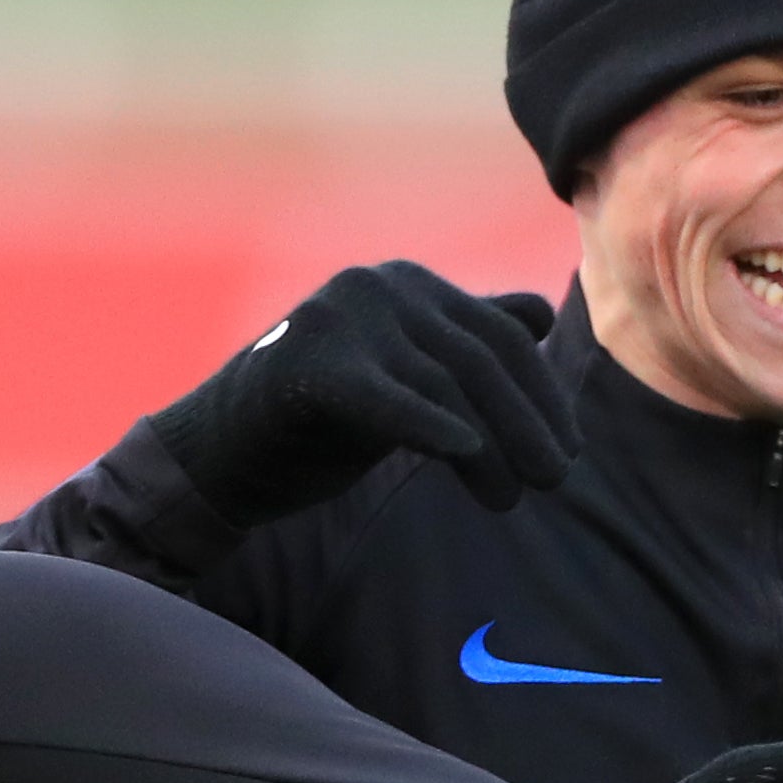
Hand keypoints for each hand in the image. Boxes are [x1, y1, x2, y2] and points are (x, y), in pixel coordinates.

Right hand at [145, 261, 577, 528]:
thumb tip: (538, 317)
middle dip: (527, 422)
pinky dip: (430, 426)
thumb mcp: (402, 377)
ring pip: (445, 385)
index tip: (567, 448)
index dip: (543, 394)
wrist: (216, 457)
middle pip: (481, 358)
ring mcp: (340, 318)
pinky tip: (465, 454)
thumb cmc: (315, 422)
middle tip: (555, 479)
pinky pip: (387, 398)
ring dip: (491, 448)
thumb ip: (461, 343)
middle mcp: (379, 286)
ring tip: (510, 497)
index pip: (501, 335)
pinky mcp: (308, 364)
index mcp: (407, 285)